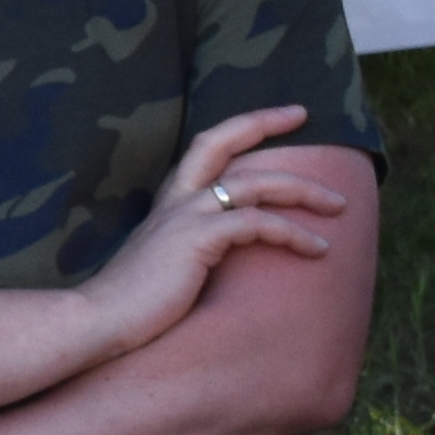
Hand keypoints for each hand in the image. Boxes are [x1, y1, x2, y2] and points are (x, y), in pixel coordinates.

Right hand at [74, 105, 351, 356]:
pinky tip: (316, 249)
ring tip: (338, 205)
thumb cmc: (130, 302)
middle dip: (266, 122)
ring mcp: (186, 217)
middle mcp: (177, 200)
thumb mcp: (164, 262)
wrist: (96, 320)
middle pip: (224, 142)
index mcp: (169, 202)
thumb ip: (189, 247)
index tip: (281, 115)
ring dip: (305, 191)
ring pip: (258, 184)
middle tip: (306, 113)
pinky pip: (259, 224)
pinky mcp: (198, 240)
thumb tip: (222, 252)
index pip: (206, 146)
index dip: (243, 124)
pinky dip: (294, 234)